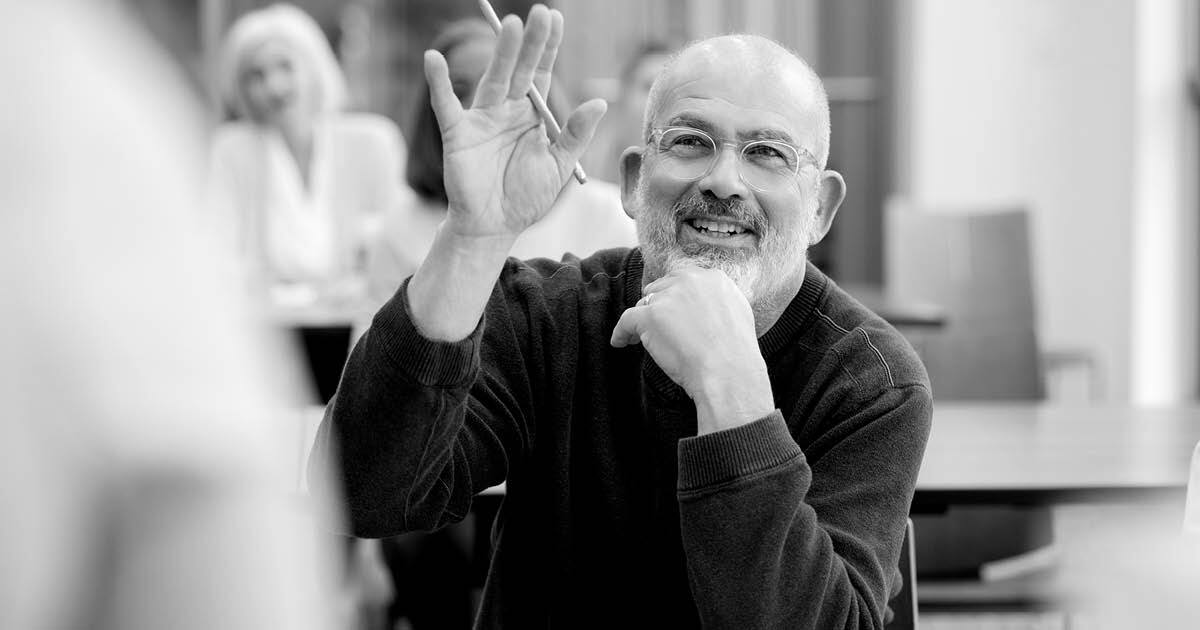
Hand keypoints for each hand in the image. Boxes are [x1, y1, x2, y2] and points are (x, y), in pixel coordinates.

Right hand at [423, 5, 605, 240]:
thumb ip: (576, 135)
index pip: (542, 74)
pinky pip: (446, 105)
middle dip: (531, 43)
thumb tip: (599, 103)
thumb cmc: (526, 198)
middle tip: (541, 13)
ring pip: (493, 79)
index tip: (556, 19)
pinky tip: (433, 59)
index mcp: (531, 115)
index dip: (548, 48)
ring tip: (511, 24)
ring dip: (502, 53)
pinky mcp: (458, 135)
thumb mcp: (559, 166)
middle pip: (521, 69)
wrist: (495, 228)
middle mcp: (506, 110)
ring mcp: (481, 119)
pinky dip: (438, 83)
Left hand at [610, 266, 774, 433]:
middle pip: (661, 287)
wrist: (729, 372)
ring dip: (643, 320)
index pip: (683, 278)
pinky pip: (626, 320)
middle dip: (658, 305)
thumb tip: (704, 307)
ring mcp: (668, 297)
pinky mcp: (649, 316)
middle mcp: (690, 281)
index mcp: (713, 278)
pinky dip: (621, 332)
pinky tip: (620, 342)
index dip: (674, 295)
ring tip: (639, 338)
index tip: (671, 309)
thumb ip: (717, 302)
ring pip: (644, 304)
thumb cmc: (736, 354)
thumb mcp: (738, 314)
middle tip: (657, 325)